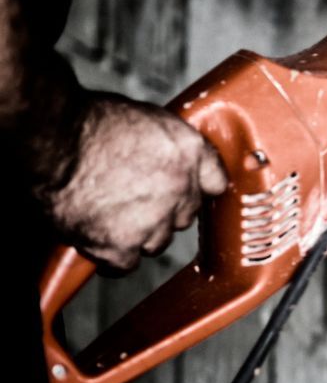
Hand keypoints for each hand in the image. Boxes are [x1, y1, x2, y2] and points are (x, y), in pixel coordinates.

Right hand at [40, 94, 227, 272]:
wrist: (54, 139)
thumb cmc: (87, 122)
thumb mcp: (145, 119)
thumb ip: (163, 145)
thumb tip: (159, 159)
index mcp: (189, 149)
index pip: (215, 181)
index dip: (194, 189)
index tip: (183, 193)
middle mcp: (181, 186)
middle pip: (184, 215)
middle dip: (163, 212)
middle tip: (134, 203)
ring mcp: (155, 218)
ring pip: (157, 241)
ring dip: (138, 235)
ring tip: (110, 219)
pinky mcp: (122, 243)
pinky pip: (125, 264)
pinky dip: (111, 258)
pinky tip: (99, 244)